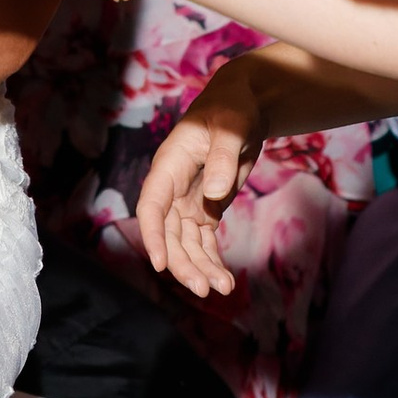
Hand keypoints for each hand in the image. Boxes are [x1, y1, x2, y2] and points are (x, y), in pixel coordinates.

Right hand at [134, 66, 268, 301]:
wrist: (246, 108)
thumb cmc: (233, 109)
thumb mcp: (231, 127)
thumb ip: (222, 157)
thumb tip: (216, 193)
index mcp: (169, 165)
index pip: (151, 205)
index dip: (152, 235)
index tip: (161, 264)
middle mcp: (173, 188)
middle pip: (168, 233)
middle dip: (182, 262)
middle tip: (202, 289)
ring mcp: (188, 201)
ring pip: (185, 243)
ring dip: (199, 267)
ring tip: (221, 288)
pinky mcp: (207, 209)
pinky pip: (203, 241)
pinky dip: (212, 260)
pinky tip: (224, 280)